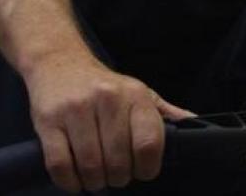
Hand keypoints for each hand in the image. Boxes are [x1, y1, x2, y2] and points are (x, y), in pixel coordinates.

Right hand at [25, 53, 192, 192]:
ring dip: (94, 181)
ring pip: (90, 167)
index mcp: (134, 95)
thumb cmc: (103, 85)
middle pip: (119, 161)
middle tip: (114, 173)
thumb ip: (166, 112)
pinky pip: (60, 166)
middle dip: (118, 177)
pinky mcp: (49, 121)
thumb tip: (196, 124)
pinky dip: (69, 181)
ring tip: (95, 175)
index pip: (149, 143)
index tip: (141, 169)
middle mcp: (107, 99)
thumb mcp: (139, 91)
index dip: (147, 167)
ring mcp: (76, 109)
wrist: (59, 62)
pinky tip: (75, 176)